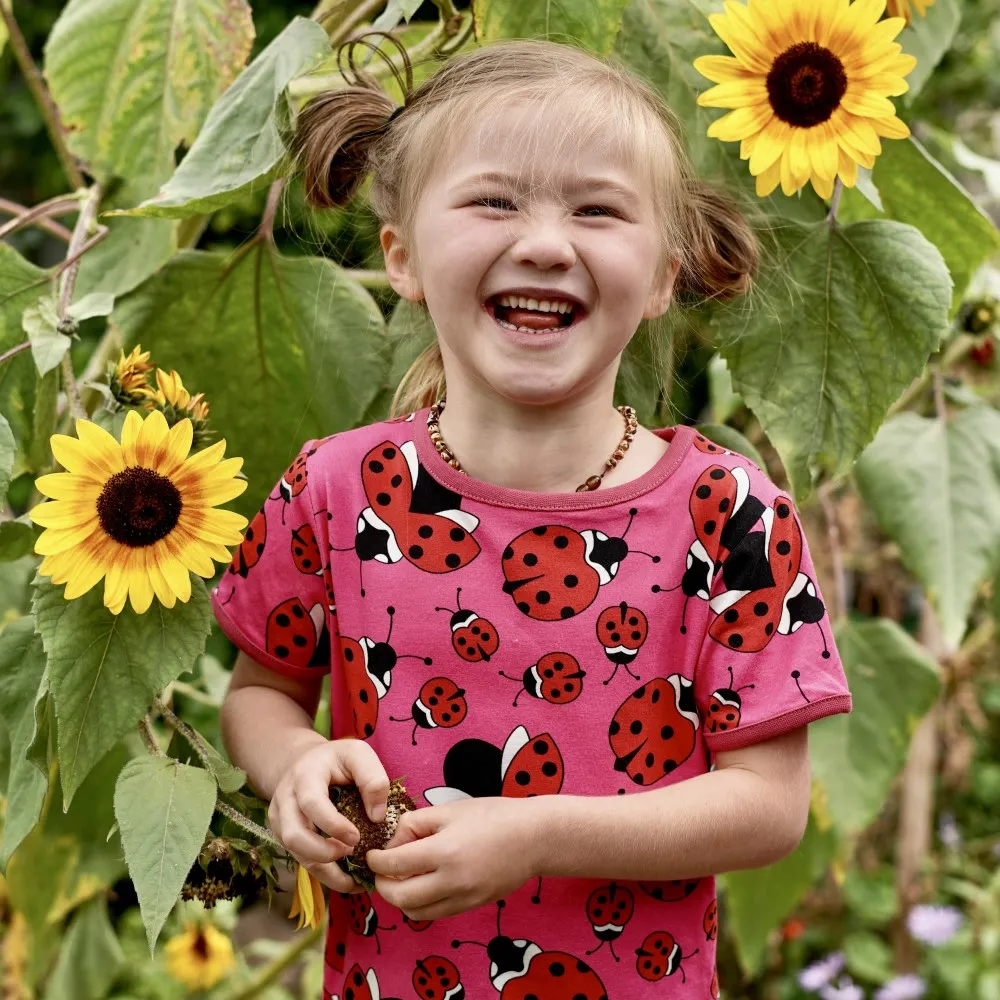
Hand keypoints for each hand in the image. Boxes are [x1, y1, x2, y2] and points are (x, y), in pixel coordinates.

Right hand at [268, 737, 389, 893]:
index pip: (311, 803)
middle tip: (352, 853)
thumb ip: (372, 778)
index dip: (333, 824)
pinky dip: (324, 874)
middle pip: (294, 835)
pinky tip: (347, 879)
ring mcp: (280, 820)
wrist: (304, 762)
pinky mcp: (284, 835)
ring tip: (354, 877)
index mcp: (305, 775)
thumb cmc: (337, 759)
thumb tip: (377, 817)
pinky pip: (301, 859)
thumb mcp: (358, 754)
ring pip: (296, 854)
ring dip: (325, 870)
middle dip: (323, 853)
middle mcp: (286, 799)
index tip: (356, 837)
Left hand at [365, 797, 538, 919]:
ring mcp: (463, 898)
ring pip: (416, 913)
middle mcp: (452, 881)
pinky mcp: (472, 906)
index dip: (377, 861)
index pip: (396, 865)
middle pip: (400, 897)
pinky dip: (421, 904)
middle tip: (380, 872)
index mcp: (444, 852)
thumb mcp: (451, 810)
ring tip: (400, 879)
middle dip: (383, 886)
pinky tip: (422, 886)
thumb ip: (416, 824)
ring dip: (400, 900)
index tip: (372, 855)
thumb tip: (394, 842)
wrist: (534, 837)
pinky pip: (436, 913)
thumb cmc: (494, 815)